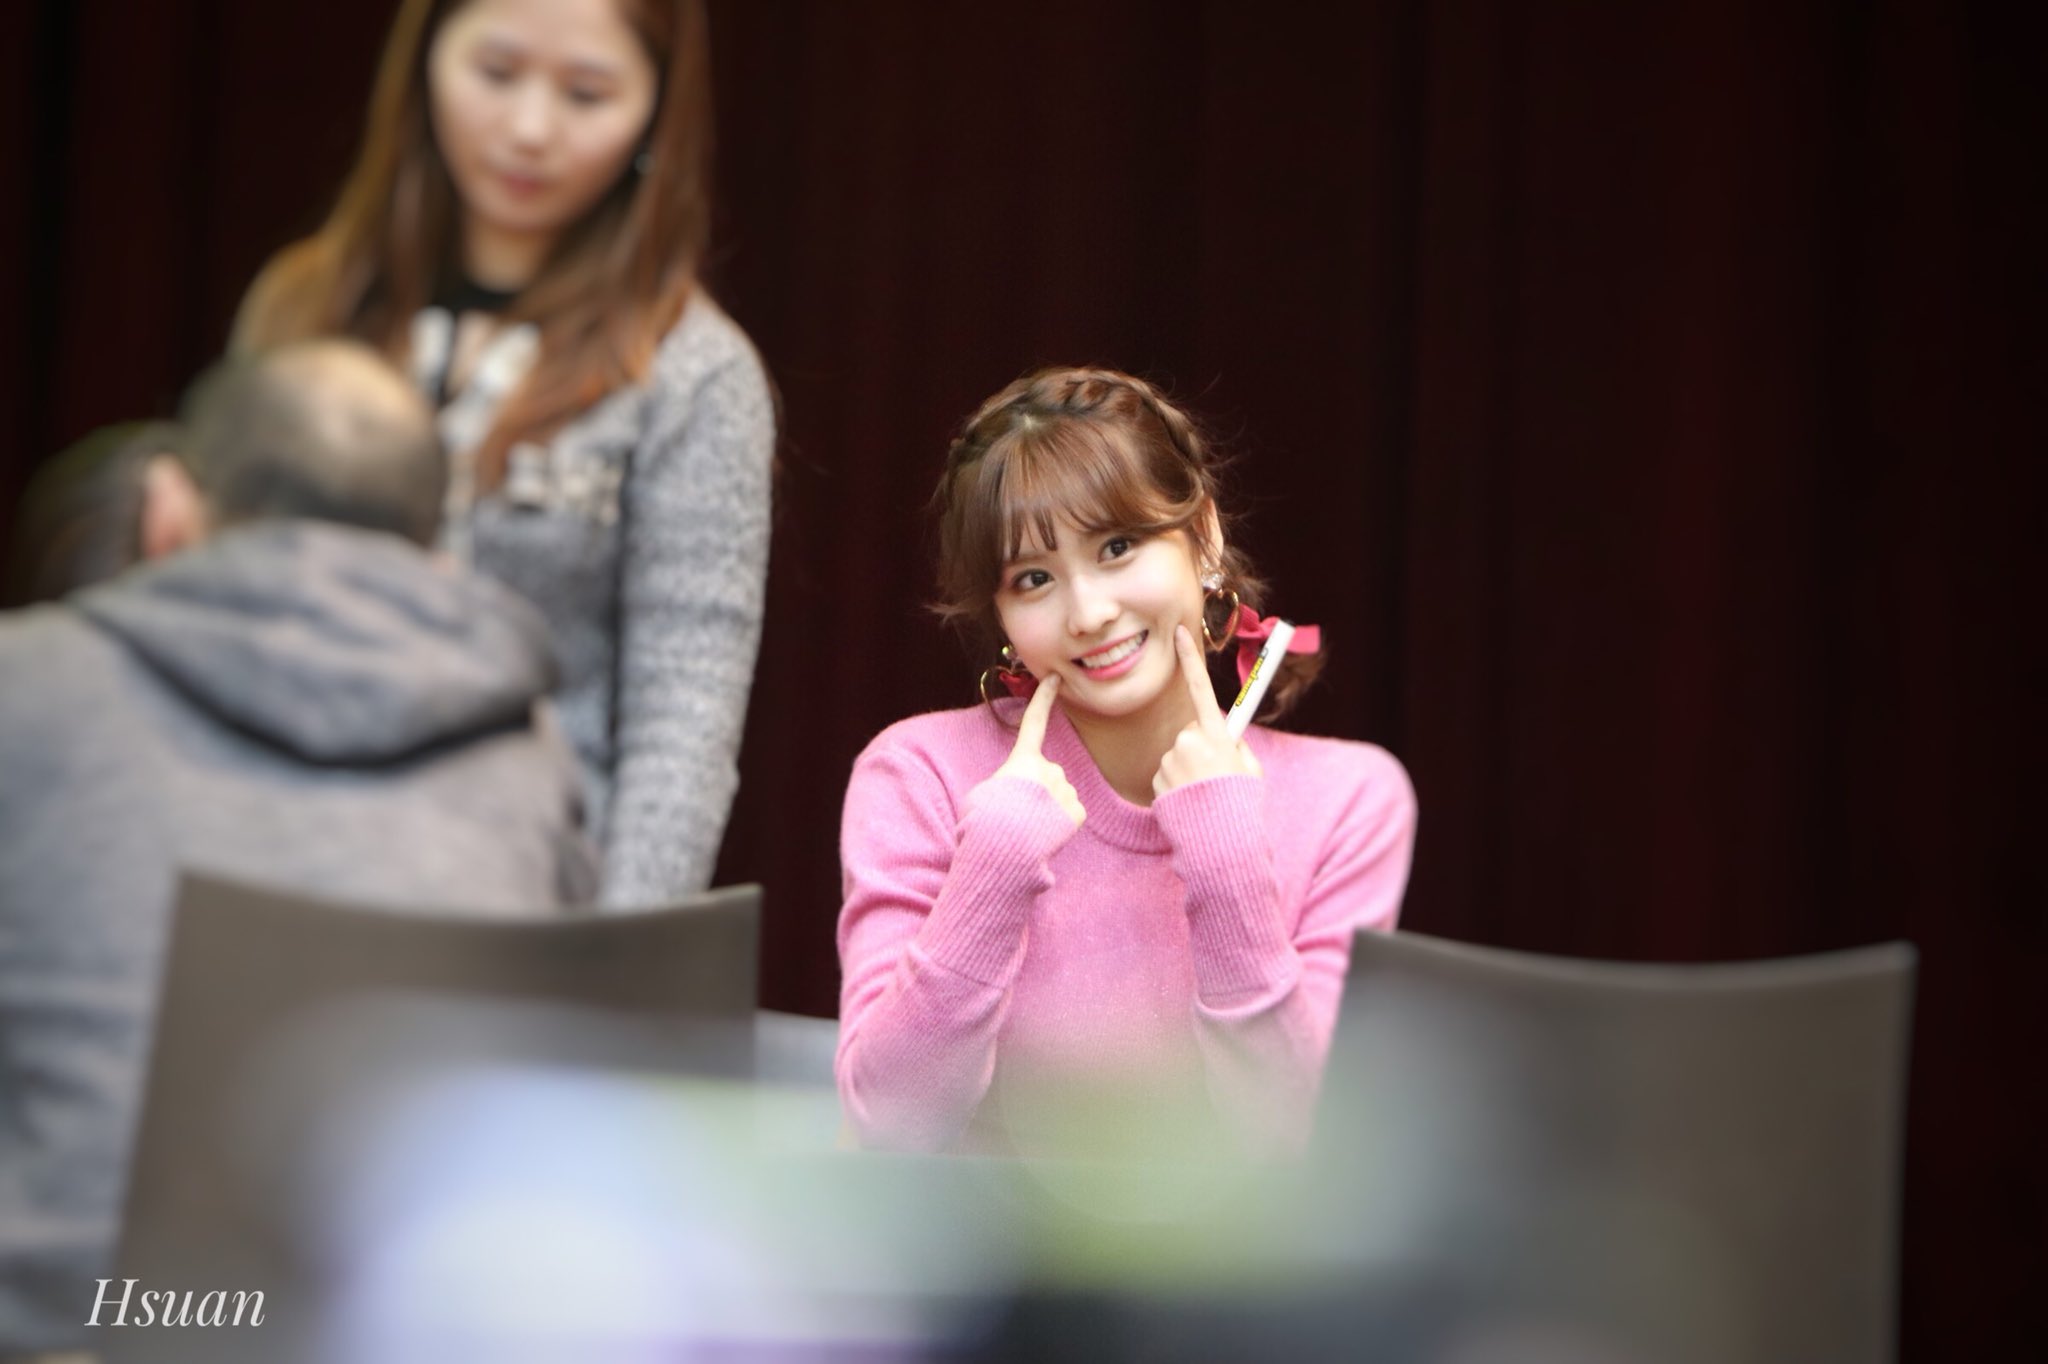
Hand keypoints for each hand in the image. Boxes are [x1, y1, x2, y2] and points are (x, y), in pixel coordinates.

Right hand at [992, 673, 1084, 826]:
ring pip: (1060, 794)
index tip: (1054, 679)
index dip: (1043, 698)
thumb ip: (1006, 781)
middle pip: (1047, 773)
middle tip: (1017, 812)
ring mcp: (1065, 790)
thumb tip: (1017, 790)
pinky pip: (1071, 813)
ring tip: (1028, 828)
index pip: (1034, 721)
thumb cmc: (982, 824)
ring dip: (1047, 808)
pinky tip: (1045, 834)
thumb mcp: (982, 794)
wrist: (1004, 851)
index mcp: (1022, 760)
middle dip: (1037, 789)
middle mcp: (1048, 768)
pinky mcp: (1077, 812)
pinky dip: (1061, 823)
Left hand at [1153, 625, 1263, 798]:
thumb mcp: (1250, 770)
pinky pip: (1167, 774)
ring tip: (1204, 793)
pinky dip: (1177, 784)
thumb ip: (1237, 747)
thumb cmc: (1242, 806)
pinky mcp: (1158, 779)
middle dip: (1201, 746)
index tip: (1179, 633)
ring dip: (1189, 768)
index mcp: (1217, 736)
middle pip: (1192, 731)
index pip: (1200, 687)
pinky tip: (1191, 801)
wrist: (1220, 844)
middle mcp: (1190, 742)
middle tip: (1217, 773)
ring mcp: (1171, 761)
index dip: (1190, 659)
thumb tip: (1226, 736)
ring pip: (1179, 754)